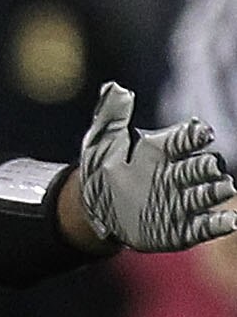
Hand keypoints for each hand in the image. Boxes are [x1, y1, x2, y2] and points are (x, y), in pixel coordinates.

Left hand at [76, 83, 236, 252]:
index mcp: (164, 149)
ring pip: (208, 194)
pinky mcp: (181, 229)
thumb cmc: (101, 168)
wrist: (92, 207)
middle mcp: (179, 173)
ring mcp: (183, 201)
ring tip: (225, 189)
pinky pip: (204, 227)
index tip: (200, 132)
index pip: (186, 138)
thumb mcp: (101, 141)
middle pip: (203, 166)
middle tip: (211, 166)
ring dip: (218, 191)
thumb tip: (116, 87)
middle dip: (208, 165)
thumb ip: (111, 114)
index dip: (195, 134)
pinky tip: (230, 221)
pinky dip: (218, 223)